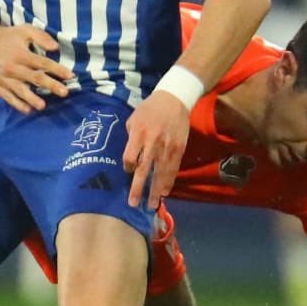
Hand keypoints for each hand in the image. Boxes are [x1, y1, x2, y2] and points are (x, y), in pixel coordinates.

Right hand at [0, 24, 72, 112]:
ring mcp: (3, 78)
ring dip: (32, 98)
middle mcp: (12, 67)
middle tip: (64, 93)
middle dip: (51, 86)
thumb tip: (55, 47)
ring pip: (21, 90)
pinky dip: (17, 104)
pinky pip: (8, 97)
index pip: (43, 63)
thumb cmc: (8, 36)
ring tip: (43, 106)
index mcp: (21, 54)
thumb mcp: (25, 30)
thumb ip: (41, 37)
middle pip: (35, 78)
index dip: (57, 69)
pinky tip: (27, 110)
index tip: (70, 76)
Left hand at [122, 91, 190, 209]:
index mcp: (138, 134)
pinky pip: (173, 169)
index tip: (128, 171)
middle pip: (143, 170)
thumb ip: (131, 138)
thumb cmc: (149, 109)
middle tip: (133, 204)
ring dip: (156, 191)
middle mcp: (152, 143)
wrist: (174, 100)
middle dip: (138, 188)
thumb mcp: (133, 119)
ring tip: (151, 205)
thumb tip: (130, 157)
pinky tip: (165, 192)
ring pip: (160, 173)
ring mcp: (167, 147)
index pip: (130, 158)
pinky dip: (169, 182)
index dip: (127, 168)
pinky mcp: (179, 149)